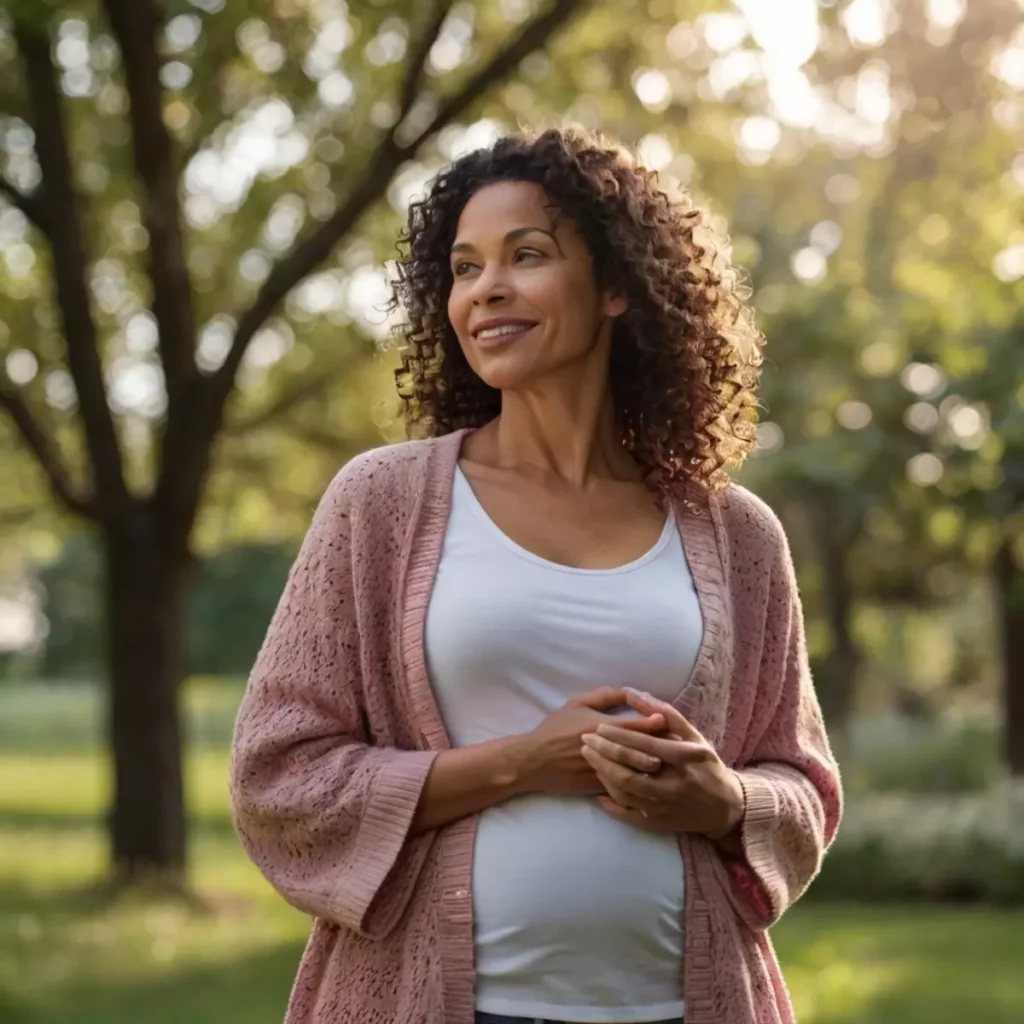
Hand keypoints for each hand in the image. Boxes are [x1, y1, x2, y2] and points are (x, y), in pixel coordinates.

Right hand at [515, 687, 667, 796]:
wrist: (534, 761)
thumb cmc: (555, 729)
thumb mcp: (576, 704)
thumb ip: (603, 697)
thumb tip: (628, 691)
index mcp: (604, 726)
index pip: (640, 725)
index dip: (660, 725)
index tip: (673, 724)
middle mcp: (608, 748)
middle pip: (645, 749)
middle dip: (666, 748)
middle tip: (682, 747)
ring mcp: (605, 770)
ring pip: (639, 771)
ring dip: (658, 770)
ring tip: (674, 767)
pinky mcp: (600, 787)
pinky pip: (627, 788)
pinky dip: (641, 787)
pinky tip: (654, 786)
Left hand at [580, 688, 744, 839]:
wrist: (725, 807)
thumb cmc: (706, 765)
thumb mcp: (694, 736)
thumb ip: (666, 715)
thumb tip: (638, 694)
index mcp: (684, 758)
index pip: (644, 745)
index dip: (618, 735)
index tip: (598, 727)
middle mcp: (674, 784)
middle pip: (630, 770)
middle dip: (604, 754)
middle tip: (585, 741)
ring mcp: (665, 807)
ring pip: (626, 792)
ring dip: (604, 775)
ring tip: (591, 760)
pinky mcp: (659, 824)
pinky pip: (628, 815)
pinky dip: (611, 804)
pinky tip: (597, 792)